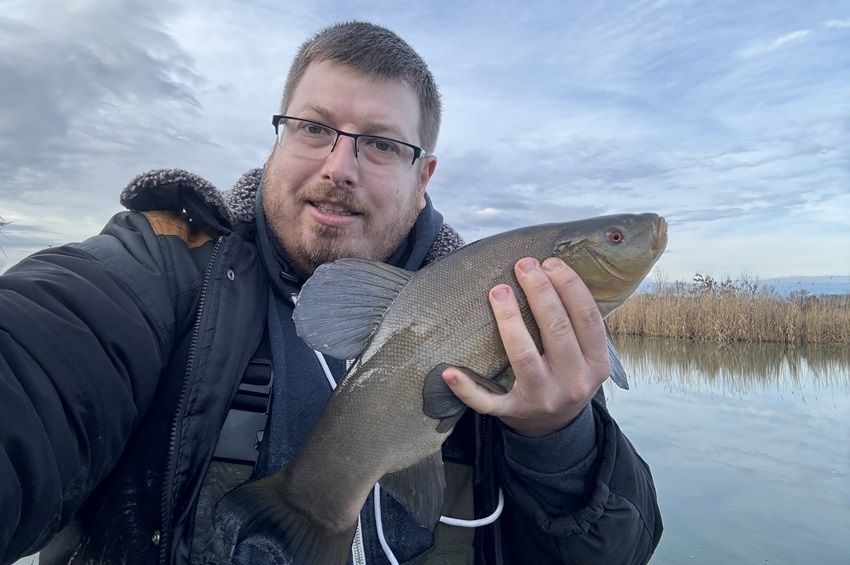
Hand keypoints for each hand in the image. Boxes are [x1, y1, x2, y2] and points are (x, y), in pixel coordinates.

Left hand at [442, 257, 610, 436]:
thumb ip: (577, 324)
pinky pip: (486, 402)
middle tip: (523, 265)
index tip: (551, 262)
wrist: (554, 427)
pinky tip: (450, 371)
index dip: (570, 286)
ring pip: (523, 357)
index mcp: (596, 364)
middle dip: (540, 292)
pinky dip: (467, 388)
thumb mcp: (585, 356)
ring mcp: (542, 399)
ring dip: (509, 320)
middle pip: (556, 330)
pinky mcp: (512, 413)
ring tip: (498, 291)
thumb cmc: (566, 376)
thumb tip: (552, 271)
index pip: (587, 318)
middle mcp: (572, 382)